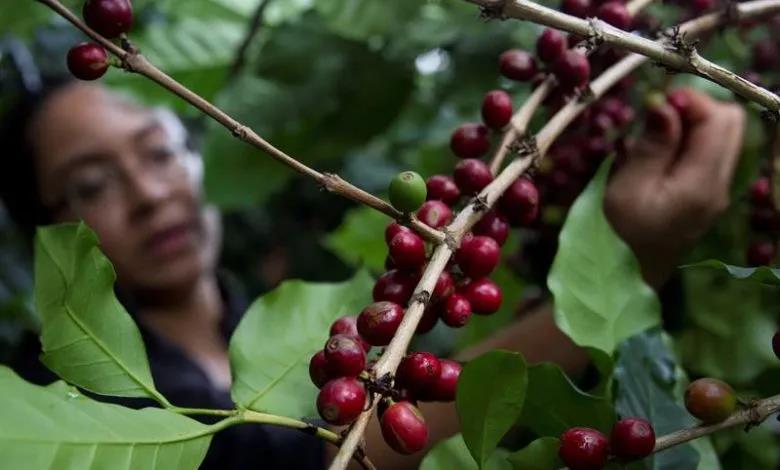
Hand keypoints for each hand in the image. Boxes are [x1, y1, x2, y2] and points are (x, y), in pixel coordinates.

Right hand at [604, 88, 745, 286]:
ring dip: (690, 124)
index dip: (691, 100)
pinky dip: (687, 141)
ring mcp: (716, 190)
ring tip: (652, 138)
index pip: (719, 120)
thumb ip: (651, 146)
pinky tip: (658, 154)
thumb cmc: (617, 237)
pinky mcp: (706, 194)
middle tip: (654, 118)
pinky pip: (708, 152)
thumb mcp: (626, 190)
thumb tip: (664, 103)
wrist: (624, 280)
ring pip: (721, 135)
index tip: (654, 103)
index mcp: (702, 183)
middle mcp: (719, 184)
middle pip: (731, 122)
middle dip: (695, 108)